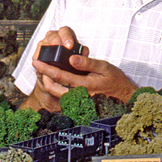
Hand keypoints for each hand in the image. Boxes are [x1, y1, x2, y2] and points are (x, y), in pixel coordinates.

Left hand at [22, 27, 137, 109]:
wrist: (125, 96)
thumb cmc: (116, 81)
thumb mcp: (104, 67)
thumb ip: (87, 63)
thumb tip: (71, 58)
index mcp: (84, 84)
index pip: (60, 76)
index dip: (46, 68)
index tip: (37, 62)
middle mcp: (79, 94)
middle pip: (53, 89)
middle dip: (43, 77)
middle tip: (39, 66)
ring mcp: (79, 100)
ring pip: (57, 94)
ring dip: (49, 83)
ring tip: (46, 72)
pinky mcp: (80, 102)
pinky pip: (64, 96)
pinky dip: (57, 87)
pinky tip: (57, 80)